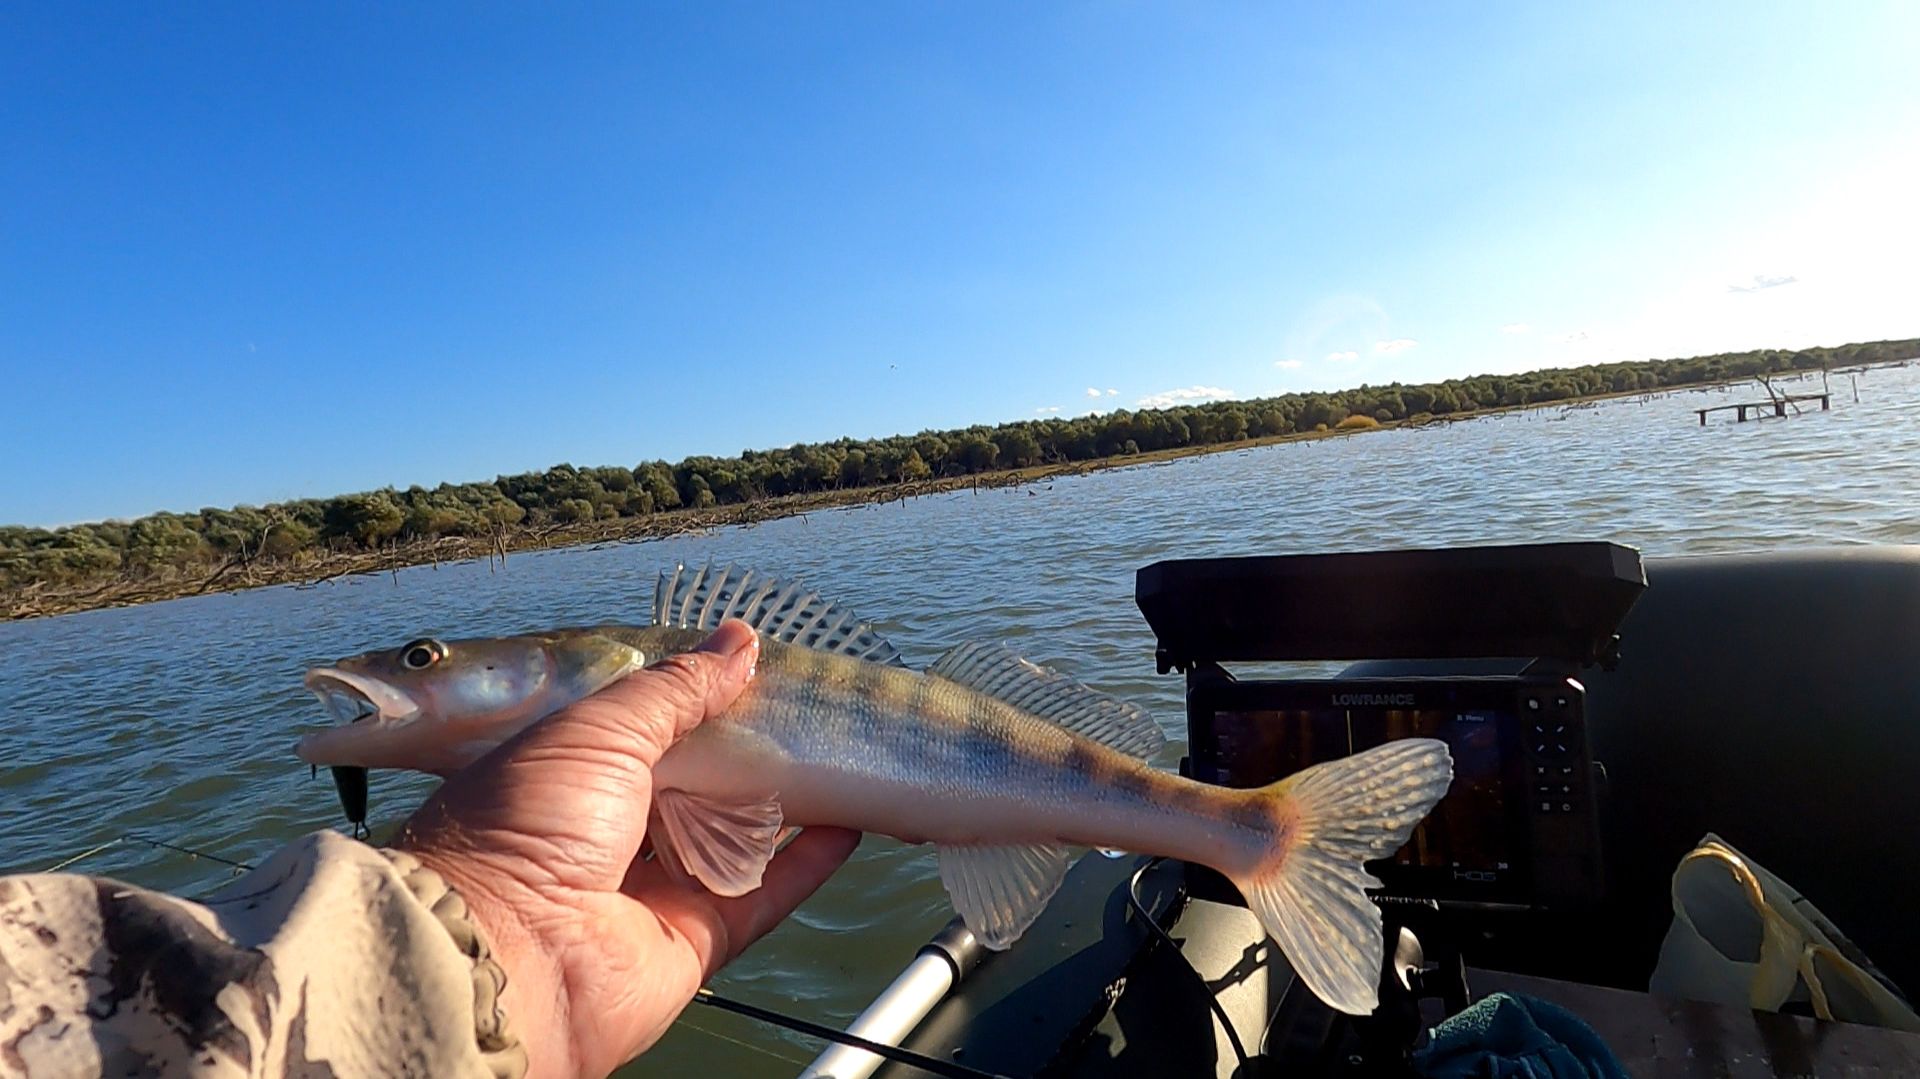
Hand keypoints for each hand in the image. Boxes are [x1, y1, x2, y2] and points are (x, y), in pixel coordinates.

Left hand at [395, 620, 859, 1078]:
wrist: (509, 955)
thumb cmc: (527, 825)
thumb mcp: (598, 730)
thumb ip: (677, 687)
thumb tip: (740, 642)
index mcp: (571, 774)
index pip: (646, 728)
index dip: (696, 701)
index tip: (751, 671)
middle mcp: (608, 832)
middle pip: (696, 784)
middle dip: (745, 752)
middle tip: (802, 711)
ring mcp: (652, 889)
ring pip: (734, 839)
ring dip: (784, 804)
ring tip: (835, 755)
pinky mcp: (694, 940)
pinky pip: (764, 895)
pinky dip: (807, 863)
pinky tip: (848, 823)